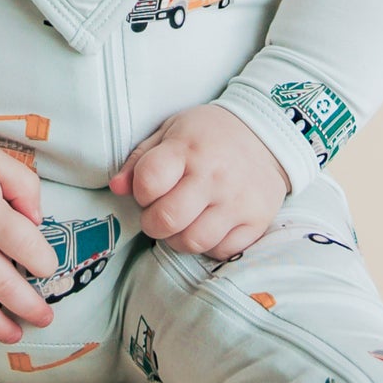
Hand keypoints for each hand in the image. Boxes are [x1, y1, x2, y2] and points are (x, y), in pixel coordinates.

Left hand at [108, 105, 287, 259]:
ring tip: (182, 222)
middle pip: (167, 219)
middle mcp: (214, 176)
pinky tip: (207, 226)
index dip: (140, 191)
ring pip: (193, 241)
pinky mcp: (256, 220)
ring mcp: (237, 201)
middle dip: (153, 223)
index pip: (148, 182)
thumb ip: (140, 160)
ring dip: (178, 238)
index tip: (148, 190)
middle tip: (159, 214)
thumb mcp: (170, 132)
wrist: (266, 136)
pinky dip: (208, 245)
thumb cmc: (209, 135)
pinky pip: (221, 250)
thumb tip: (116, 187)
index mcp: (188, 149)